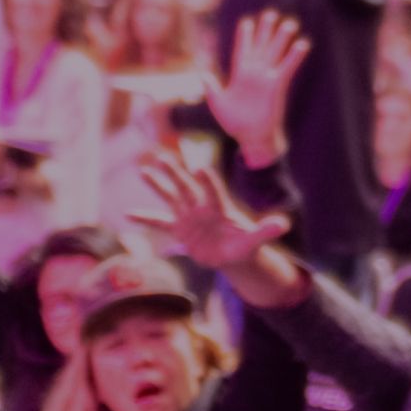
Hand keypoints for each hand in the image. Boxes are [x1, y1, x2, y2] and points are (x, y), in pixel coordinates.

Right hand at [129, 155, 290, 272]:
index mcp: (219, 207)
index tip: (200, 168)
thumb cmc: (244, 244)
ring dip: (157, 185)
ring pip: (170, 197)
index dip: (208, 181)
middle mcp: (201, 207)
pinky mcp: (179, 229)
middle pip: (187, 187)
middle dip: (176, 174)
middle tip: (163, 157)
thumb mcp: (255, 240)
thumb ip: (266, 231)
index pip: (213, 191)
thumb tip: (283, 224)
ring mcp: (188, 216)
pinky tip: (128, 214)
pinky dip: (144, 218)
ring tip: (143, 170)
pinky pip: (159, 222)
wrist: (230, 253)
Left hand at [204, 11, 308, 162]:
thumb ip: (211, 88)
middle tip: (271, 14)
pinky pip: (287, 67)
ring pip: (274, 52)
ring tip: (289, 23)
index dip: (245, 37)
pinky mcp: (277, 85)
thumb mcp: (218, 104)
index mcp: (239, 75)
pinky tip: (302, 44)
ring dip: (281, 38)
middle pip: (260, 46)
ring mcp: (266, 78)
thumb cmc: (235, 124)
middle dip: (265, 30)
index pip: (242, 50)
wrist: (251, 138)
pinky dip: (294, 56)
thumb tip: (202, 74)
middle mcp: (254, 73)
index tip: (247, 22)